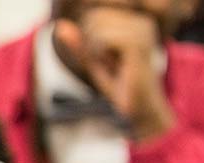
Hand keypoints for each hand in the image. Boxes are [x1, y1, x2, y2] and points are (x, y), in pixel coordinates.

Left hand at [54, 5, 175, 139]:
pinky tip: (111, 66)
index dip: (88, 37)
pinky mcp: (138, 44)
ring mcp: (143, 31)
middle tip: (108, 64)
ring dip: (95, 49)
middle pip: (95, 17)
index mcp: (134, 22)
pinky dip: (98, 53)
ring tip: (112, 65)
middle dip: (91, 42)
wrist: (139, 106)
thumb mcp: (93, 60)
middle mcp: (142, 22)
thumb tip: (60, 25)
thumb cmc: (119, 84)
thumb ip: (78, 43)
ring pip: (98, 25)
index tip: (105, 58)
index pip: (95, 15)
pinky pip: (103, 38)